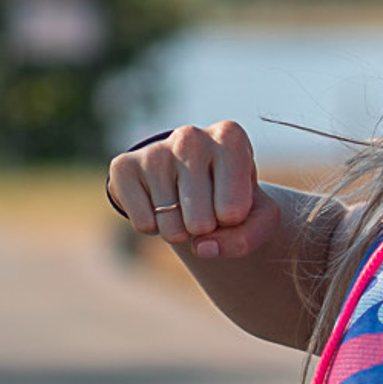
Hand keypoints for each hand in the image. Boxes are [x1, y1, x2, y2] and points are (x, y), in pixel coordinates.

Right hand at [106, 122, 282, 261]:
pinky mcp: (124, 166)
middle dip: (205, 229)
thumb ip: (248, 236)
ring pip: (171, 226)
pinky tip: (160, 203)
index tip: (231, 201)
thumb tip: (202, 247)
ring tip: (183, 205)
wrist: (192, 183)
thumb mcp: (258, 217)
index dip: (233, 220)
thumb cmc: (231, 197)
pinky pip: (143, 224)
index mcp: (230, 138)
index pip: (234, 210)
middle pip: (201, 221)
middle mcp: (192, 136)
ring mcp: (155, 149)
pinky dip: (154, 227)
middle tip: (205, 207)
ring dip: (180, 230)